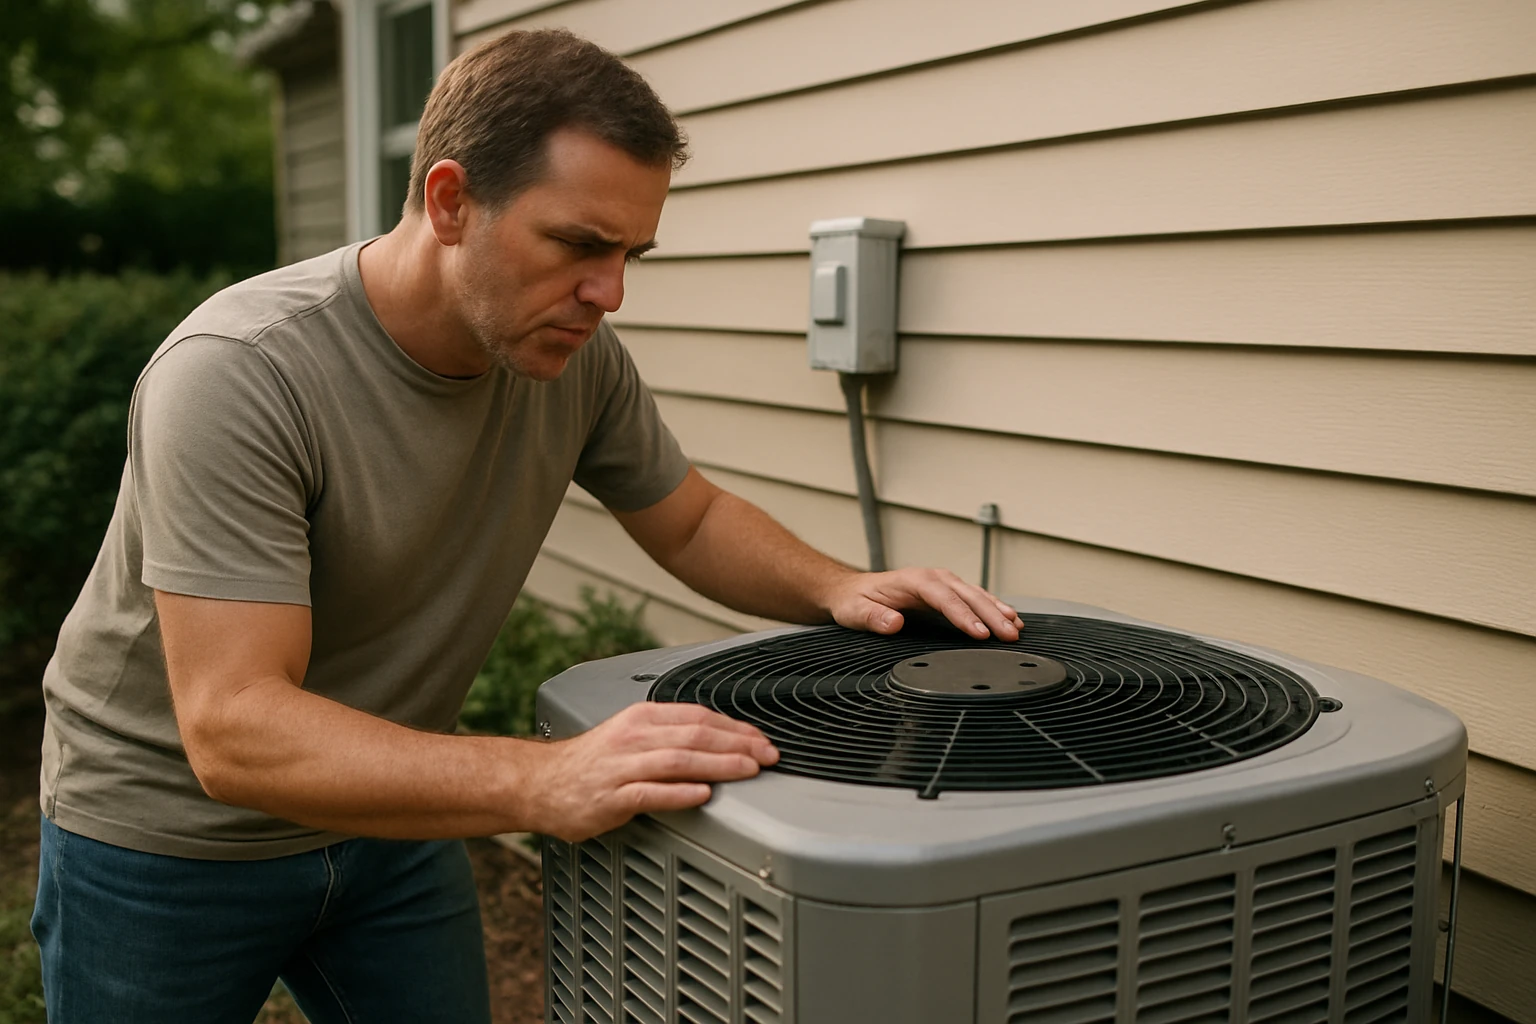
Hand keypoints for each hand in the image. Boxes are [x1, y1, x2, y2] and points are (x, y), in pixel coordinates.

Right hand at [524, 702, 778, 841]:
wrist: (539, 783)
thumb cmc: (590, 764)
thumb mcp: (631, 736)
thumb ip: (670, 737)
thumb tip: (719, 742)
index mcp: (642, 719)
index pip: (698, 715)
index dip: (736, 727)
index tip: (762, 740)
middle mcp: (634, 737)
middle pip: (696, 735)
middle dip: (738, 745)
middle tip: (768, 756)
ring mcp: (622, 767)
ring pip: (679, 760)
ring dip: (720, 765)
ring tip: (748, 771)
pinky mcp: (611, 797)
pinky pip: (651, 793)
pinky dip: (680, 793)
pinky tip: (703, 795)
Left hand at [824, 568, 1023, 640]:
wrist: (854, 590)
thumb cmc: (856, 601)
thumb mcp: (855, 611)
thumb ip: (873, 617)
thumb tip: (893, 622)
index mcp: (914, 581)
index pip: (944, 598)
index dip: (964, 616)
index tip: (980, 633)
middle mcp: (932, 578)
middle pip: (967, 595)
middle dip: (991, 615)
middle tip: (1010, 634)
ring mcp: (942, 583)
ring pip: (975, 594)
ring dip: (997, 610)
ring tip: (1017, 626)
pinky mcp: (947, 592)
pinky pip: (974, 598)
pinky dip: (993, 607)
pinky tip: (1009, 618)